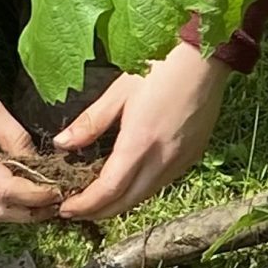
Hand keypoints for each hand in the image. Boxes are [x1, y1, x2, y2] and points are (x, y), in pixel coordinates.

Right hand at [0, 44, 62, 223]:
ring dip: (16, 209)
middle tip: (57, 203)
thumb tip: (37, 162)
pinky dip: (0, 198)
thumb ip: (14, 136)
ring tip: (44, 198)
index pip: (4, 190)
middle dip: (29, 212)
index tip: (58, 191)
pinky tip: (19, 188)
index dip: (35, 195)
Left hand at [52, 39, 230, 220]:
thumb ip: (91, 122)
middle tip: (76, 209)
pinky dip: (140, 189)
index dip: (85, 205)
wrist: (206, 56)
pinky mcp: (193, 155)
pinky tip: (130, 179)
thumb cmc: (160, 66)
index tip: (65, 209)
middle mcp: (163, 159)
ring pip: (145, 195)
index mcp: (141, 142)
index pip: (109, 190)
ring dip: (120, 202)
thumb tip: (62, 144)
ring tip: (98, 198)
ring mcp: (182, 160)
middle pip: (127, 202)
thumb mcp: (119, 90)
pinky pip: (162, 182)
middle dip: (98, 212)